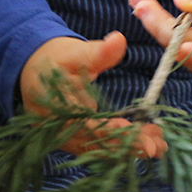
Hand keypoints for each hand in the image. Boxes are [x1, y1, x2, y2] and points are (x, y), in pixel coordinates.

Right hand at [19, 32, 166, 157]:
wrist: (32, 68)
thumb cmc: (54, 58)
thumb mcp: (74, 52)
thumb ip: (98, 52)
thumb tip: (119, 40)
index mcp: (57, 111)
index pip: (90, 129)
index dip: (116, 135)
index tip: (143, 136)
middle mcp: (60, 131)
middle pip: (98, 145)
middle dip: (130, 147)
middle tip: (159, 146)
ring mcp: (66, 139)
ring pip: (100, 150)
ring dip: (129, 150)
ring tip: (159, 146)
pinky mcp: (74, 139)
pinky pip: (98, 148)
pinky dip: (121, 147)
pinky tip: (145, 144)